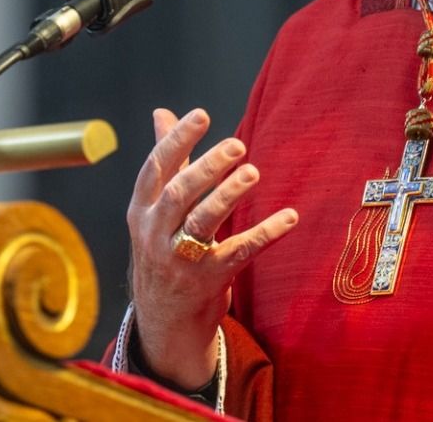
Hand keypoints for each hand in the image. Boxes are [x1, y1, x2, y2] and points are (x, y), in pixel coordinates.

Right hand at [126, 108, 298, 388]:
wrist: (163, 318)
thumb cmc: (164, 249)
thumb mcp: (155, 209)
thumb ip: (167, 161)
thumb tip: (161, 113)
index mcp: (143, 210)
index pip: (155, 168)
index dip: (176, 140)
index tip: (201, 115)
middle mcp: (155, 233)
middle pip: (179, 194)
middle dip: (207, 168)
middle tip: (237, 146)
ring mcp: (180, 259)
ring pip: (203, 223)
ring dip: (229, 196)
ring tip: (253, 173)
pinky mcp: (209, 280)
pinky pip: (239, 252)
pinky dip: (265, 234)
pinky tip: (289, 217)